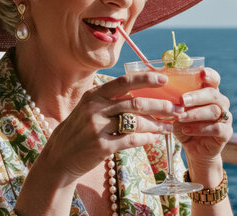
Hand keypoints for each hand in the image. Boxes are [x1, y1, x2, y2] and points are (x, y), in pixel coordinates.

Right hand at [42, 72, 182, 182]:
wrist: (59, 157)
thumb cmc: (79, 131)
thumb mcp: (88, 109)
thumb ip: (110, 100)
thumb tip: (141, 93)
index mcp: (94, 95)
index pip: (124, 81)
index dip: (146, 79)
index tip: (165, 79)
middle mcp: (95, 108)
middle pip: (135, 102)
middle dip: (160, 105)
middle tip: (177, 108)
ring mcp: (97, 128)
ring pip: (136, 122)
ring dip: (157, 124)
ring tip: (169, 127)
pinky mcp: (101, 147)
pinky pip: (131, 140)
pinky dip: (146, 139)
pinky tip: (155, 138)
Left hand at [173, 67, 232, 167]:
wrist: (194, 149)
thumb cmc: (184, 125)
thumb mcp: (177, 110)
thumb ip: (174, 99)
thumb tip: (158, 86)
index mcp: (210, 92)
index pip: (214, 79)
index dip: (209, 74)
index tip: (201, 73)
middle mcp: (220, 103)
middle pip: (213, 94)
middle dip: (196, 96)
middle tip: (182, 100)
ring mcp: (225, 118)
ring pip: (215, 111)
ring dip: (195, 114)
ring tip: (180, 117)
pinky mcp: (226, 133)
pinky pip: (217, 128)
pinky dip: (200, 129)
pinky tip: (186, 130)